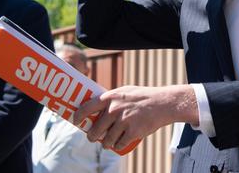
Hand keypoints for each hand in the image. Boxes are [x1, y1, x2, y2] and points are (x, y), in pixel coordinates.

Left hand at [73, 85, 197, 150]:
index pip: (87, 107)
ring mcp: (123, 121)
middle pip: (95, 129)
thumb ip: (111, 98)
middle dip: (91, 136)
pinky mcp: (133, 132)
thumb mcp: (124, 91)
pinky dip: (117, 146)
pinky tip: (118, 145)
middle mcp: (114, 109)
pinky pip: (119, 144)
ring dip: (105, 144)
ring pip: (106, 140)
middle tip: (92, 137)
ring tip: (106, 143)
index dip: (79, 116)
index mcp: (110, 97)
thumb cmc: (142, 97)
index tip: (76, 120)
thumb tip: (94, 106)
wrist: (162, 103)